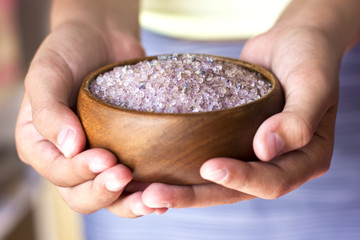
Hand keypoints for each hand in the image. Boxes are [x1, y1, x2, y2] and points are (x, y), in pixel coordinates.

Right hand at [15, 19, 166, 216]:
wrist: (101, 38)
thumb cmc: (68, 51)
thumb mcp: (46, 74)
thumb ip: (48, 111)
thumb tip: (70, 147)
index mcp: (42, 146)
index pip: (58, 172)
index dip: (80, 172)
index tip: (105, 157)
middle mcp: (69, 159)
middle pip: (82, 195)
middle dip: (104, 191)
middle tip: (125, 175)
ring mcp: (99, 157)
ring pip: (110, 197)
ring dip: (129, 203)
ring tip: (152, 199)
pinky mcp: (125, 152)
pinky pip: (134, 181)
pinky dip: (146, 190)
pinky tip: (164, 192)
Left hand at [137, 25, 338, 208]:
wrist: (290, 43)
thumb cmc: (309, 57)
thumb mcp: (313, 83)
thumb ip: (299, 118)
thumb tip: (267, 149)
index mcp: (305, 158)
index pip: (273, 181)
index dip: (242, 179)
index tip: (209, 168)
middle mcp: (277, 162)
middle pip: (236, 191)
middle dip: (196, 195)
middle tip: (155, 196)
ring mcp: (252, 152)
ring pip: (217, 180)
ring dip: (183, 187)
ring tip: (147, 191)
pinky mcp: (233, 140)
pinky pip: (209, 155)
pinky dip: (184, 165)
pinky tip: (156, 168)